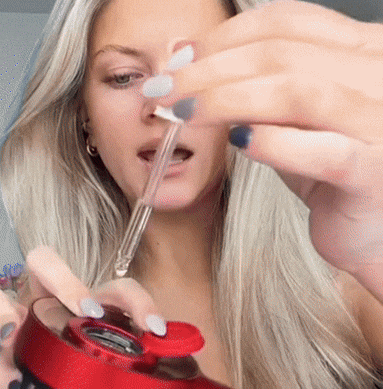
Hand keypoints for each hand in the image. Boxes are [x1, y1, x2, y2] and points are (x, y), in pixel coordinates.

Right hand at [0, 245, 165, 388]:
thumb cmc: (87, 380)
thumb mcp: (119, 370)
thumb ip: (143, 363)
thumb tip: (176, 362)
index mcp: (90, 304)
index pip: (115, 286)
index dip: (137, 300)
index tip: (154, 328)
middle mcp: (51, 302)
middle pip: (45, 262)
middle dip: (66, 282)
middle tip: (88, 311)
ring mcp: (20, 323)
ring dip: (8, 314)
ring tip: (21, 336)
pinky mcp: (1, 356)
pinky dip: (2, 368)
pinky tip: (17, 382)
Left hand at [157, 0, 382, 278]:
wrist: (372, 227)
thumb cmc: (332, 171)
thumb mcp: (294, 119)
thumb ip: (256, 90)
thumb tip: (189, 60)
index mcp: (362, 51)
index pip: (285, 25)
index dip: (222, 39)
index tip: (179, 62)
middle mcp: (379, 76)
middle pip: (281, 54)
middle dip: (209, 71)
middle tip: (164, 91)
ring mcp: (381, 124)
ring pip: (296, 93)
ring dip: (226, 100)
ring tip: (183, 113)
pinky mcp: (375, 174)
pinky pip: (323, 152)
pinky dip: (275, 143)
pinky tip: (239, 143)